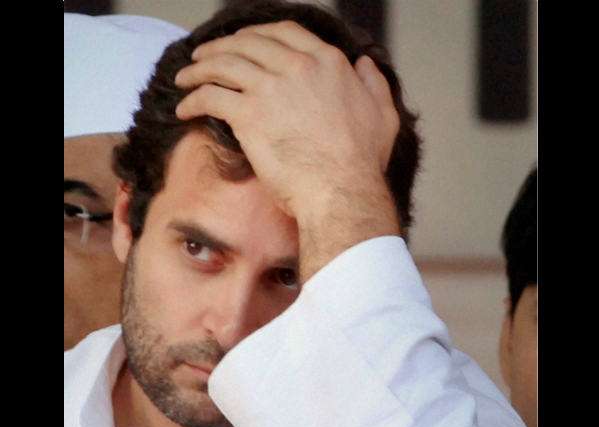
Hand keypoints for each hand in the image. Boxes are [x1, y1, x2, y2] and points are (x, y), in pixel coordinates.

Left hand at [175, 21, 398, 218]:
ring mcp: (271, 89)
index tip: (242, 42)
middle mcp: (297, 67)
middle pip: (247, 43)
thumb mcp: (383, 115)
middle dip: (220, 46)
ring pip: (223, 64)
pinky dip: (193, 99)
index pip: (284, 33)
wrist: (342, 192)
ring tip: (185, 77)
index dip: (257, 34)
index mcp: (327, 63)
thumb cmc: (362, 163)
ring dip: (198, 68)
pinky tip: (184, 108)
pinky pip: (211, 97)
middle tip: (204, 56)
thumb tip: (364, 64)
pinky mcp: (249, 115)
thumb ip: (373, 84)